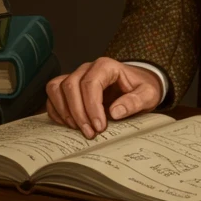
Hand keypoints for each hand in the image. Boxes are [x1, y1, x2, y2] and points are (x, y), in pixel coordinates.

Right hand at [45, 58, 161, 138]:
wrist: (136, 86)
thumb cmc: (141, 89)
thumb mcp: (148, 95)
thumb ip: (135, 101)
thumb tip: (115, 112)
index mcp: (106, 66)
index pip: (90, 83)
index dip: (92, 107)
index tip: (99, 127)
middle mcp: (87, 68)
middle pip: (71, 85)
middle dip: (78, 113)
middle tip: (90, 133)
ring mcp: (76, 76)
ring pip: (57, 88)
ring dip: (64, 111)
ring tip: (78, 129)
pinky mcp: (68, 88)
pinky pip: (53, 95)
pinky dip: (56, 112)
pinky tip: (70, 125)